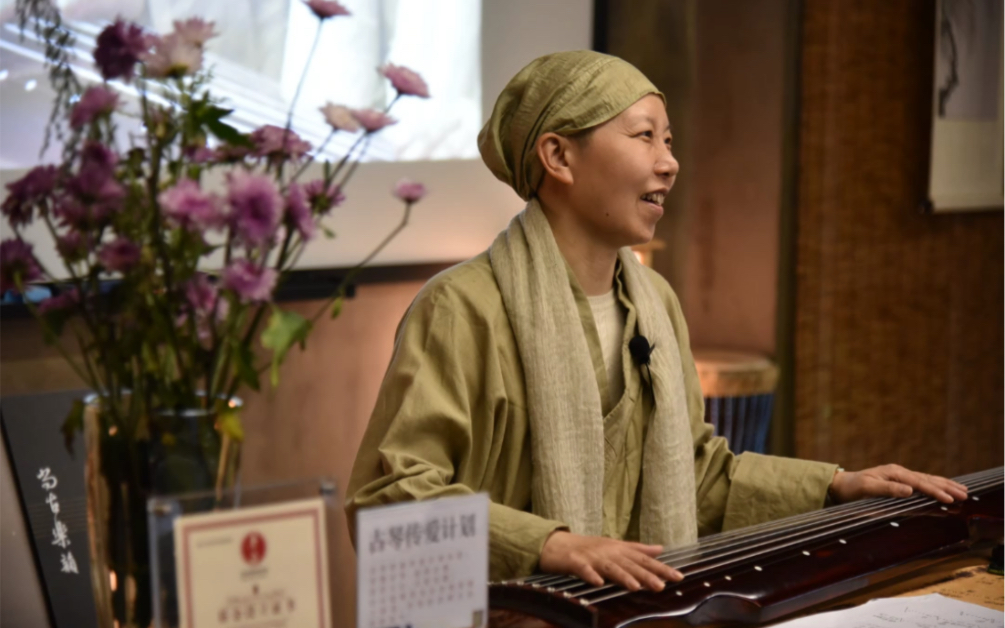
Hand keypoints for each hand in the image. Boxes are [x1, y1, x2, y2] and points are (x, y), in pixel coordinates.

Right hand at [538, 530, 682, 591]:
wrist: (555, 544)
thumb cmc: (587, 548)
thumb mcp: (614, 546)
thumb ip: (638, 549)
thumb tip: (660, 549)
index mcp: (618, 549)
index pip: (643, 559)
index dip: (660, 567)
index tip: (678, 577)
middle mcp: (607, 552)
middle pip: (629, 564)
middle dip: (646, 574)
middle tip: (661, 585)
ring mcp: (591, 557)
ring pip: (609, 567)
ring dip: (622, 576)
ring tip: (635, 587)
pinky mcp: (574, 562)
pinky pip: (583, 569)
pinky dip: (590, 575)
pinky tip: (598, 582)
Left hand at [828, 464, 967, 503]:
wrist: (841, 485)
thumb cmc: (853, 488)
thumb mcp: (867, 489)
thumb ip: (888, 490)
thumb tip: (910, 490)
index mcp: (894, 473)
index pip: (920, 483)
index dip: (935, 492)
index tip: (950, 499)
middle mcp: (899, 473)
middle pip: (928, 479)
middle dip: (947, 487)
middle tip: (966, 494)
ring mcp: (900, 477)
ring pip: (927, 481)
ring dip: (945, 486)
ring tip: (962, 491)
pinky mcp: (899, 483)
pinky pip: (921, 485)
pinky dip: (935, 488)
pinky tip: (943, 491)